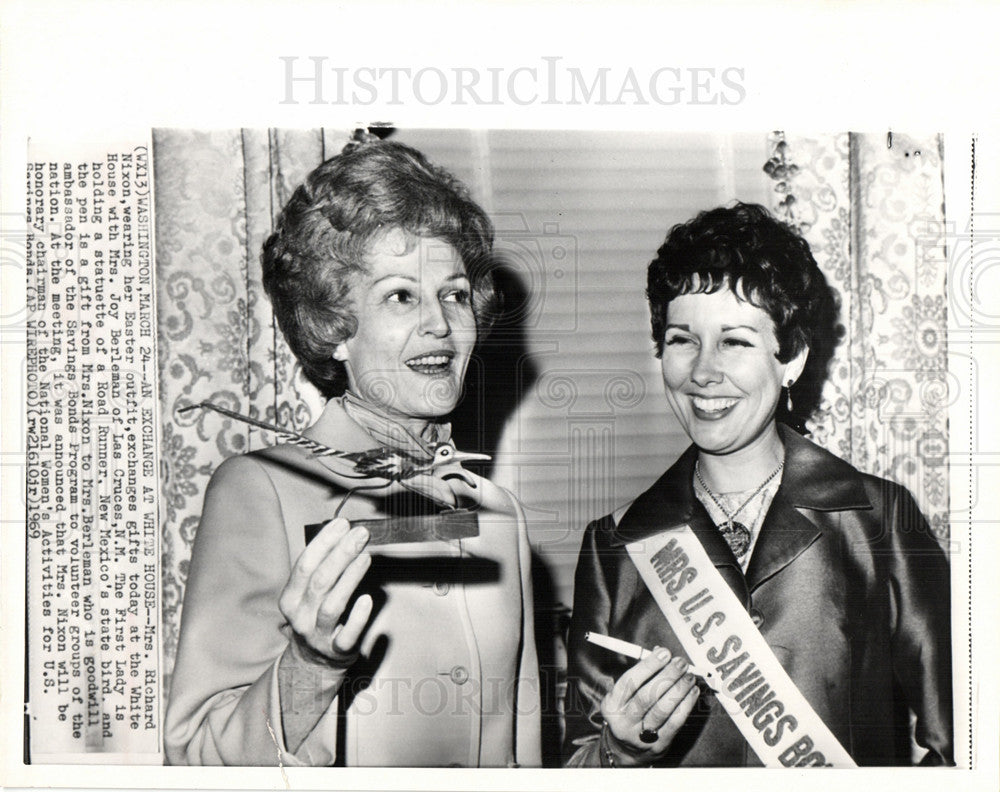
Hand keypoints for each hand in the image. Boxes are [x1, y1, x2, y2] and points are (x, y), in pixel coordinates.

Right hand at [279, 518, 373, 664]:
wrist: (313, 662)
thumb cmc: (315, 617)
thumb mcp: (308, 594)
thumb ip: (321, 568)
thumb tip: (342, 535)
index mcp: (290, 598)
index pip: (305, 565)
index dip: (324, 542)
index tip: (341, 524)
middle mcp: (300, 616)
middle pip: (320, 581)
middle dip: (341, 553)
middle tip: (359, 534)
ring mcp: (317, 634)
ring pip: (332, 604)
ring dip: (350, 578)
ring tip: (365, 556)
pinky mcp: (337, 650)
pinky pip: (347, 634)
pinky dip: (357, 617)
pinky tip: (367, 599)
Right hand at [600, 647, 699, 763]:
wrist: (628, 750)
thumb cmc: (628, 712)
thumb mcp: (624, 694)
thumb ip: (641, 674)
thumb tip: (660, 653)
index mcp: (612, 705)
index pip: (629, 682)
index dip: (648, 666)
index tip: (664, 653)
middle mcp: (624, 721)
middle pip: (646, 697)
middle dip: (667, 676)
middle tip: (681, 663)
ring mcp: (640, 736)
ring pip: (662, 710)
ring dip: (679, 690)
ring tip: (689, 676)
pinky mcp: (659, 745)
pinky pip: (674, 723)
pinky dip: (686, 705)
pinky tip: (692, 693)